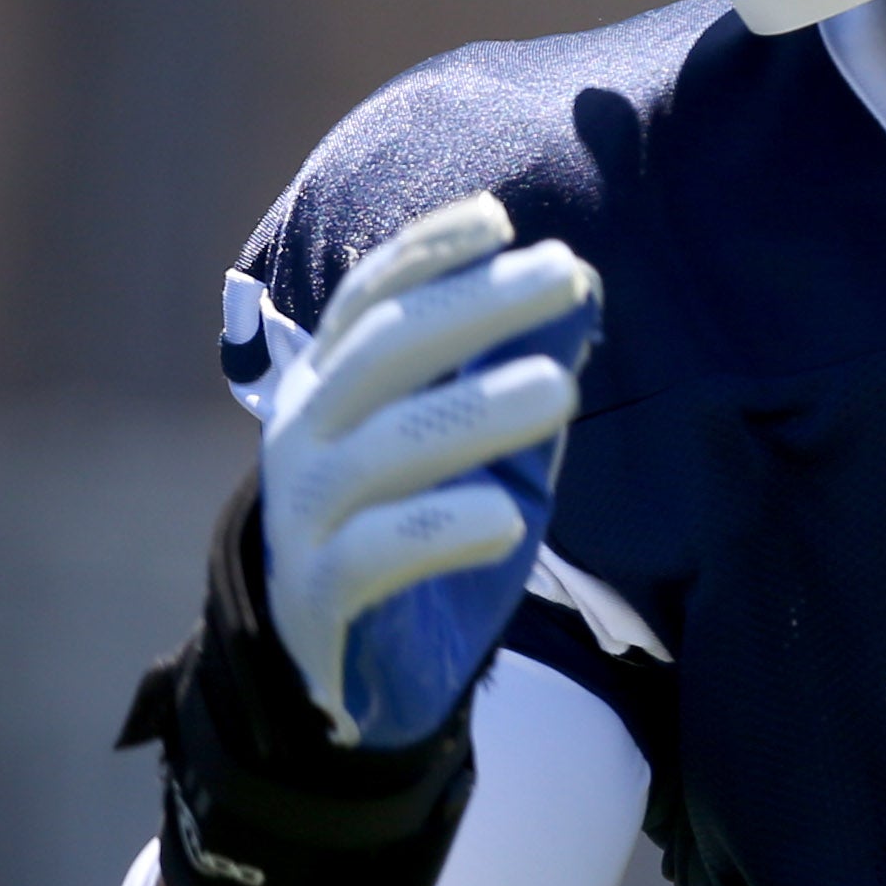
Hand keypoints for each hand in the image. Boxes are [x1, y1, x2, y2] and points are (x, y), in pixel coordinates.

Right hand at [226, 194, 597, 745]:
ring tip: (560, 390)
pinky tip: (506, 518)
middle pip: (382, 352)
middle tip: (564, 275)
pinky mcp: (318, 591)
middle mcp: (304, 431)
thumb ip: (508, 378)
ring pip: (384, 448)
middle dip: (474, 305)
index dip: (427, 252)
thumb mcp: (464, 448)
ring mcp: (304, 511)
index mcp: (331, 382)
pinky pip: (373, 552)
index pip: (369, 299)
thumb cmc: (411, 529)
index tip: (500, 219)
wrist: (336, 666)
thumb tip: (581, 294)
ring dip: (474, 411)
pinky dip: (439, 529)